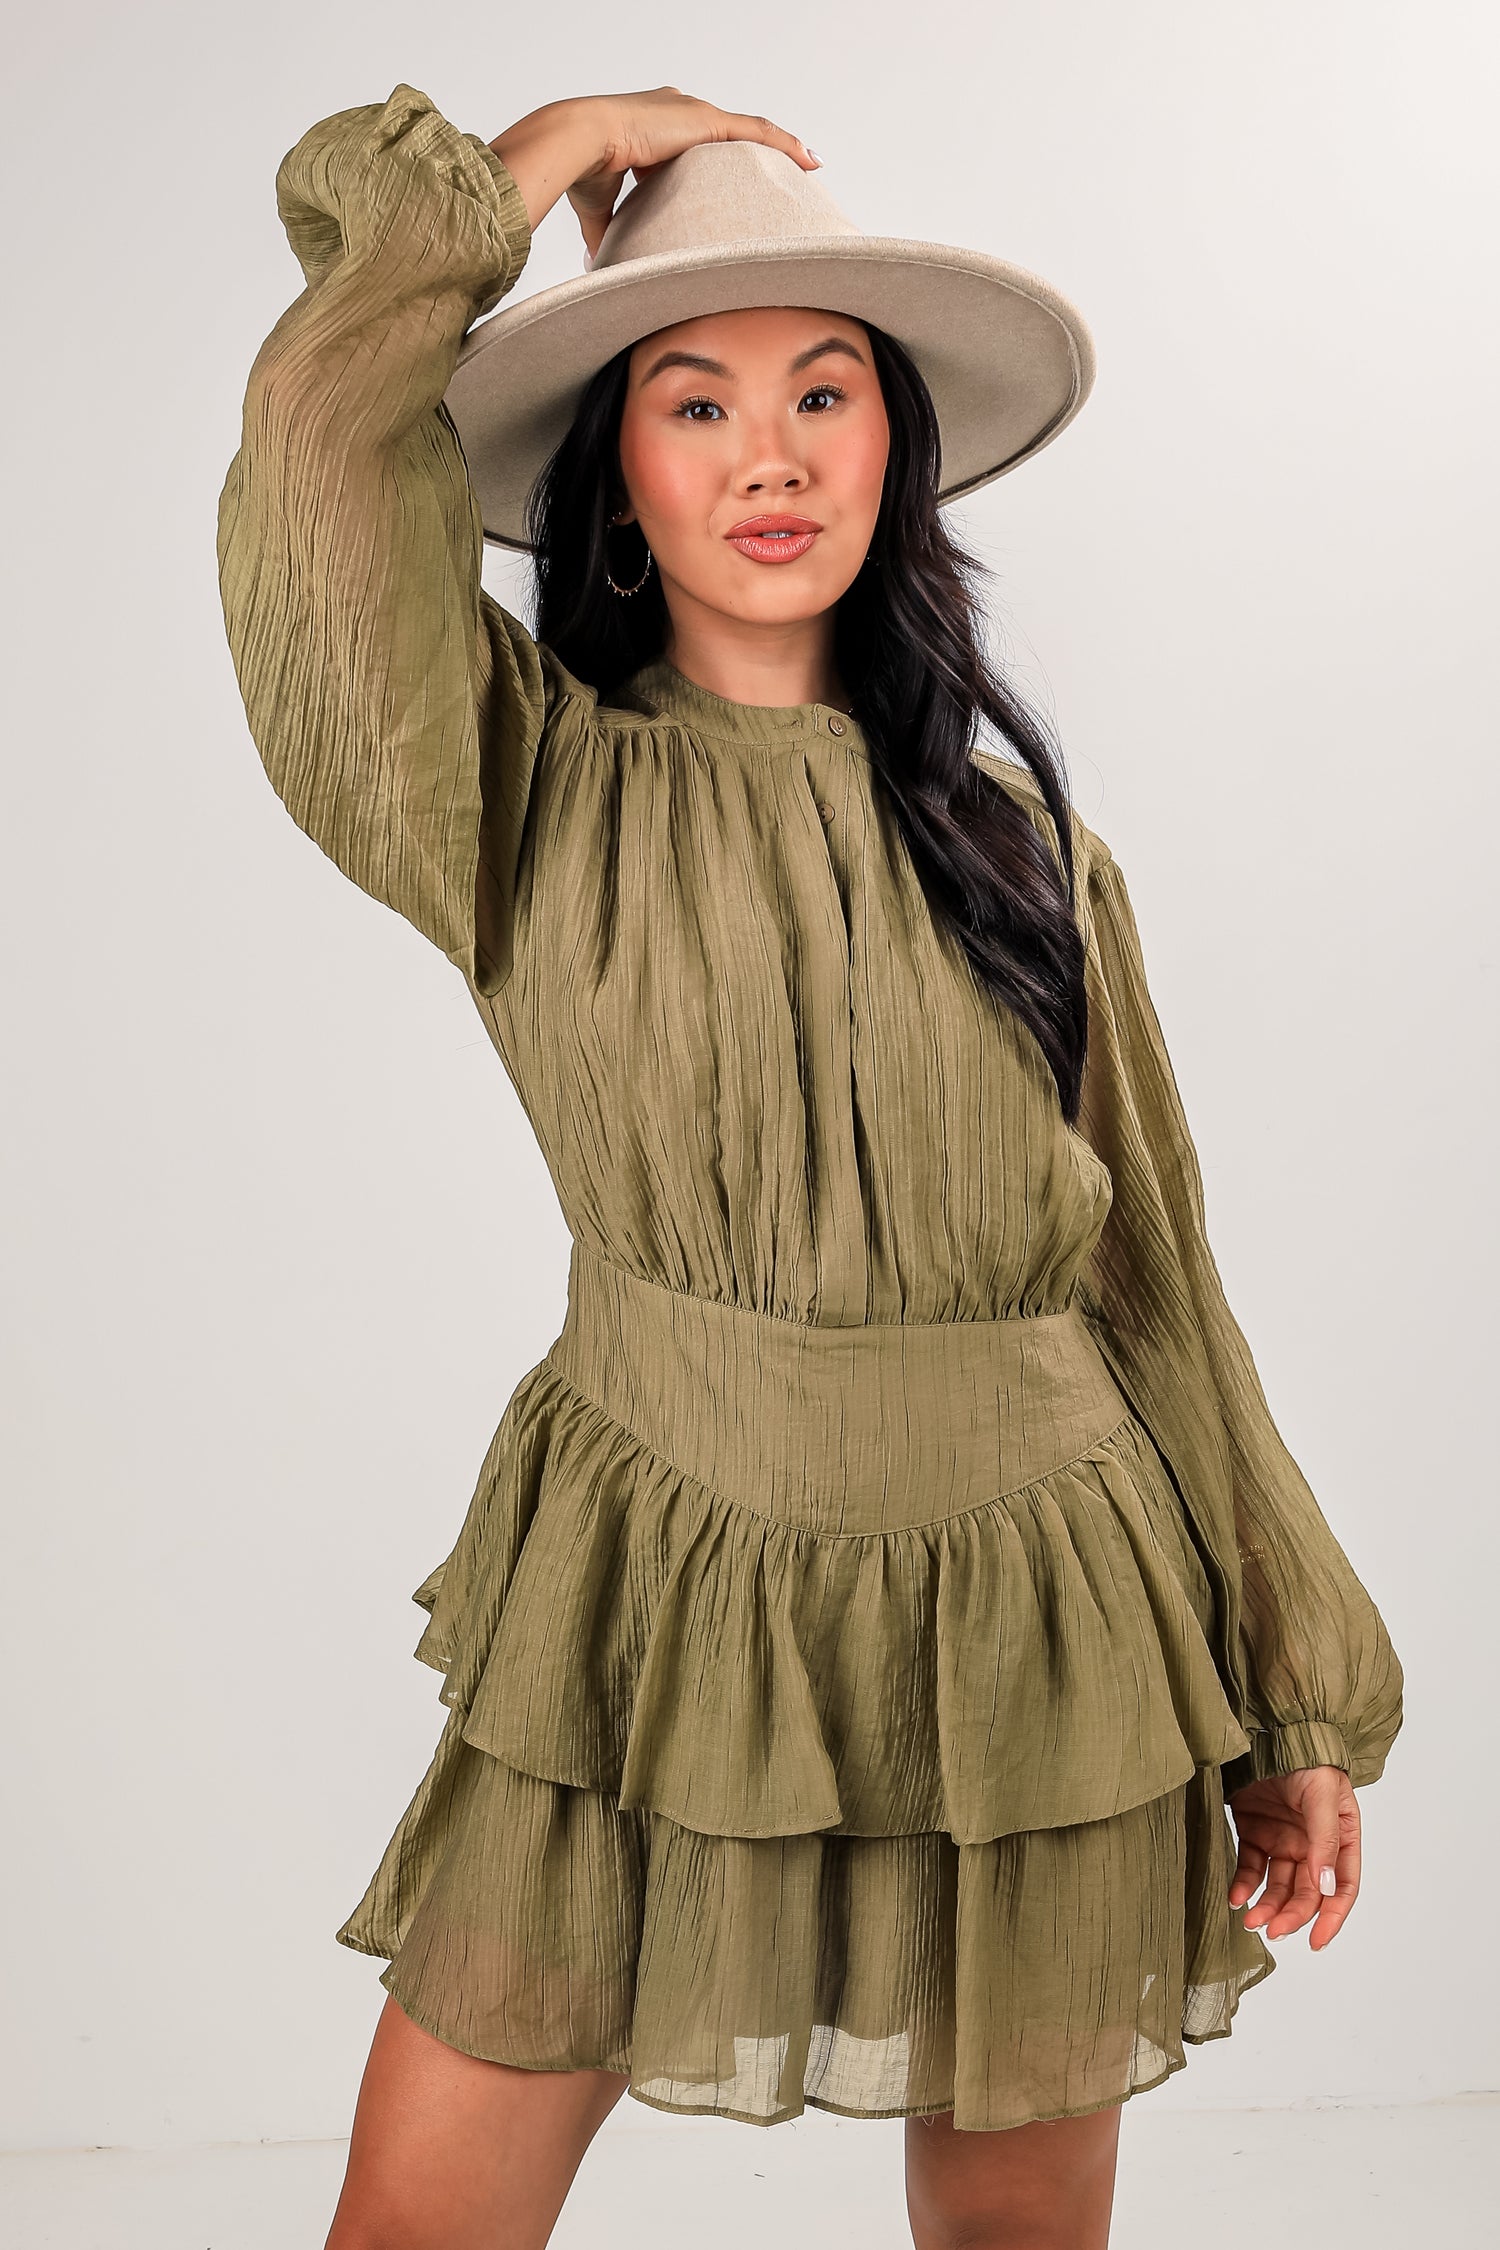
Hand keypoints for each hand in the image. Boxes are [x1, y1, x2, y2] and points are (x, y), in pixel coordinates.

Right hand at [491, 90, 820, 260]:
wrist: (578, 144)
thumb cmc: (582, 172)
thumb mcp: (601, 209)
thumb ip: (610, 231)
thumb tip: (601, 263)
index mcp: (652, 129)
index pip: (696, 144)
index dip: (719, 161)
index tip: (735, 181)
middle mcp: (676, 112)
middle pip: (729, 134)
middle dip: (756, 154)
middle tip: (783, 176)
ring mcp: (691, 112)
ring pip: (749, 131)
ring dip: (780, 149)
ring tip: (810, 166)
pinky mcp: (704, 119)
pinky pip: (757, 131)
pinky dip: (784, 144)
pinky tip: (810, 159)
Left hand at [1227, 1763, 1360, 1950]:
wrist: (1267, 1729)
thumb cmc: (1306, 1757)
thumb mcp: (1322, 1794)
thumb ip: (1324, 1839)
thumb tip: (1324, 1885)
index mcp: (1340, 1837)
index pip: (1342, 1887)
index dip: (1332, 1917)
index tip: (1315, 1941)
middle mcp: (1313, 1845)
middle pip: (1306, 1892)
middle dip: (1291, 1915)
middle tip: (1270, 1930)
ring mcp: (1283, 1840)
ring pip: (1277, 1886)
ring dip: (1266, 1906)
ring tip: (1249, 1920)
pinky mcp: (1255, 1832)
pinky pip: (1250, 1867)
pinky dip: (1243, 1884)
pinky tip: (1235, 1897)